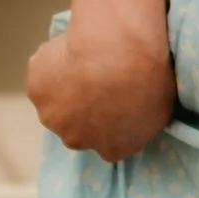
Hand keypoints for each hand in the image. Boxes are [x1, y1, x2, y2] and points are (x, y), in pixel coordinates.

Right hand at [28, 14, 177, 160]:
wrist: (117, 52)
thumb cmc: (148, 79)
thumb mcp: (162, 107)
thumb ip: (143, 118)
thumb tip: (139, 111)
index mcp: (112, 149)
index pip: (109, 143)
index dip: (112, 121)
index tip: (118, 100)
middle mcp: (77, 140)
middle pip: (76, 128)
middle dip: (83, 108)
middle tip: (99, 78)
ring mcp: (52, 116)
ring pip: (55, 103)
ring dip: (64, 87)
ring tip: (83, 60)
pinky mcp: (36, 88)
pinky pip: (43, 75)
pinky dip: (51, 64)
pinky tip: (70, 47)